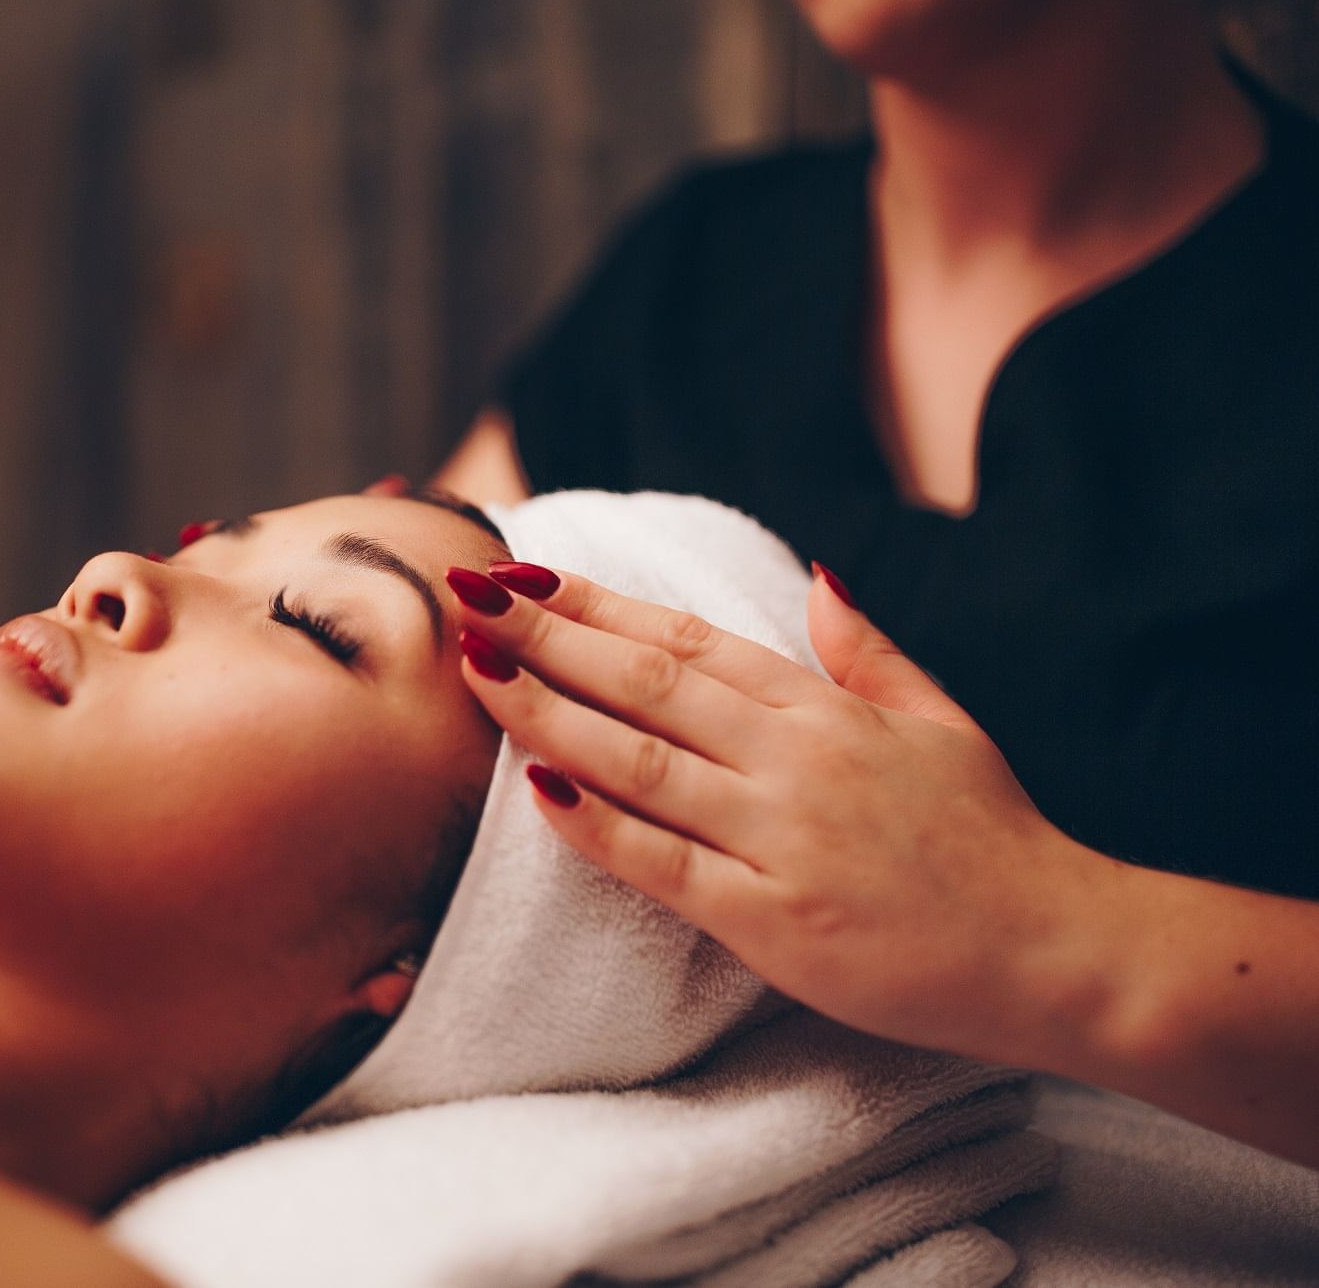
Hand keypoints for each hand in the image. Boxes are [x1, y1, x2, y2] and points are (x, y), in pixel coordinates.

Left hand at [447, 561, 1134, 1065]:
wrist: (1061, 951)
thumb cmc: (996, 839)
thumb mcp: (944, 720)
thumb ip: (869, 650)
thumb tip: (816, 575)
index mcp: (826, 708)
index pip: (687, 638)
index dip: (596, 605)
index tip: (525, 576)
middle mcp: (794, 759)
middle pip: (645, 682)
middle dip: (544, 636)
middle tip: (465, 596)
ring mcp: (780, 837)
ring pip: (639, 759)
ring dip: (547, 712)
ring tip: (473, 671)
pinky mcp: (772, 919)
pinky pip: (662, 863)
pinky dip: (596, 824)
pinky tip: (536, 788)